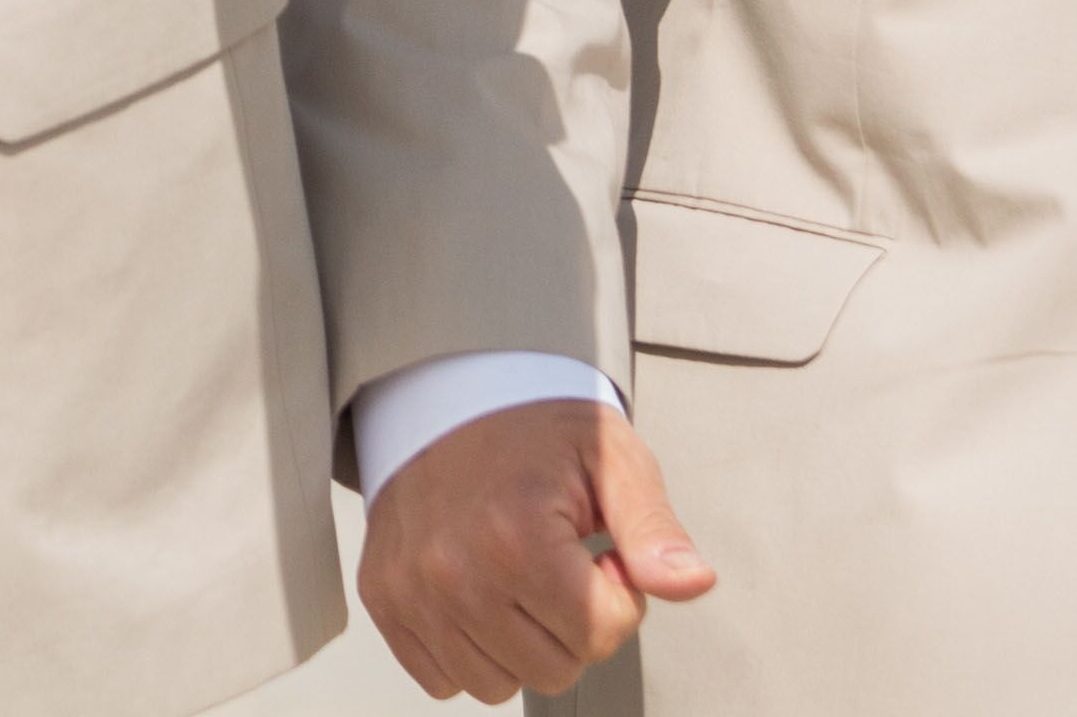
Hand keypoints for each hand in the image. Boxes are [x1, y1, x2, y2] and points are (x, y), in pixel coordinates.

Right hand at [358, 399, 708, 701]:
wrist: (448, 392)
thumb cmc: (535, 429)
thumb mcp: (612, 461)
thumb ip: (654, 531)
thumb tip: (694, 582)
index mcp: (516, 535)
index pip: (599, 635)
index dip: (616, 595)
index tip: (597, 549)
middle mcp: (453, 571)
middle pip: (553, 671)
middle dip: (572, 624)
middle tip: (560, 561)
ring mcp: (409, 590)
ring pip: (497, 684)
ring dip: (521, 643)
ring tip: (519, 577)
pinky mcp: (383, 599)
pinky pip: (442, 680)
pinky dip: (469, 650)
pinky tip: (480, 594)